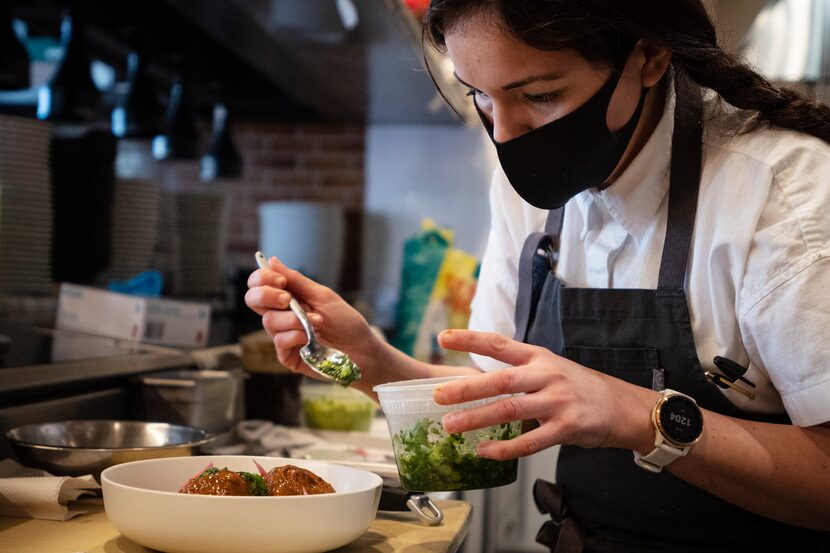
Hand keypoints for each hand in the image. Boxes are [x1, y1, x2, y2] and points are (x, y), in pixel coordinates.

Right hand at [245, 256, 375, 382]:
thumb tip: (272, 261)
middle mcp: (281, 316)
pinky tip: (310, 338)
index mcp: (287, 298)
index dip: (262, 278)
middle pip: (252, 300)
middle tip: (287, 299)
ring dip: (292, 319)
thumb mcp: (322, 296)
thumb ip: (296, 281)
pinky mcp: (288, 355)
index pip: (259, 285)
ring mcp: (283, 336)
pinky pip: (280, 341)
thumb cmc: (345, 321)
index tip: (280, 281)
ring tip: (316, 322)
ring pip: (269, 321)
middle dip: (266, 295)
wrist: (361, 348)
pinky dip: (295, 336)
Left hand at [433, 329, 655, 459]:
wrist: (624, 407)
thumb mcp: (551, 368)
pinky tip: (483, 451)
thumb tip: (477, 381)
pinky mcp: (566, 428)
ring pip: (510, 410)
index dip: (470, 339)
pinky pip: (530, 441)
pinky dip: (504, 448)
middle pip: (501, 380)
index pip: (500, 344)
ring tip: (451, 425)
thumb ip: (519, 373)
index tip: (443, 338)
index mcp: (539, 357)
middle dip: (466, 388)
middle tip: (437, 395)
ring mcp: (557, 402)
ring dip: (477, 418)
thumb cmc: (579, 387)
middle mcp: (546, 375)